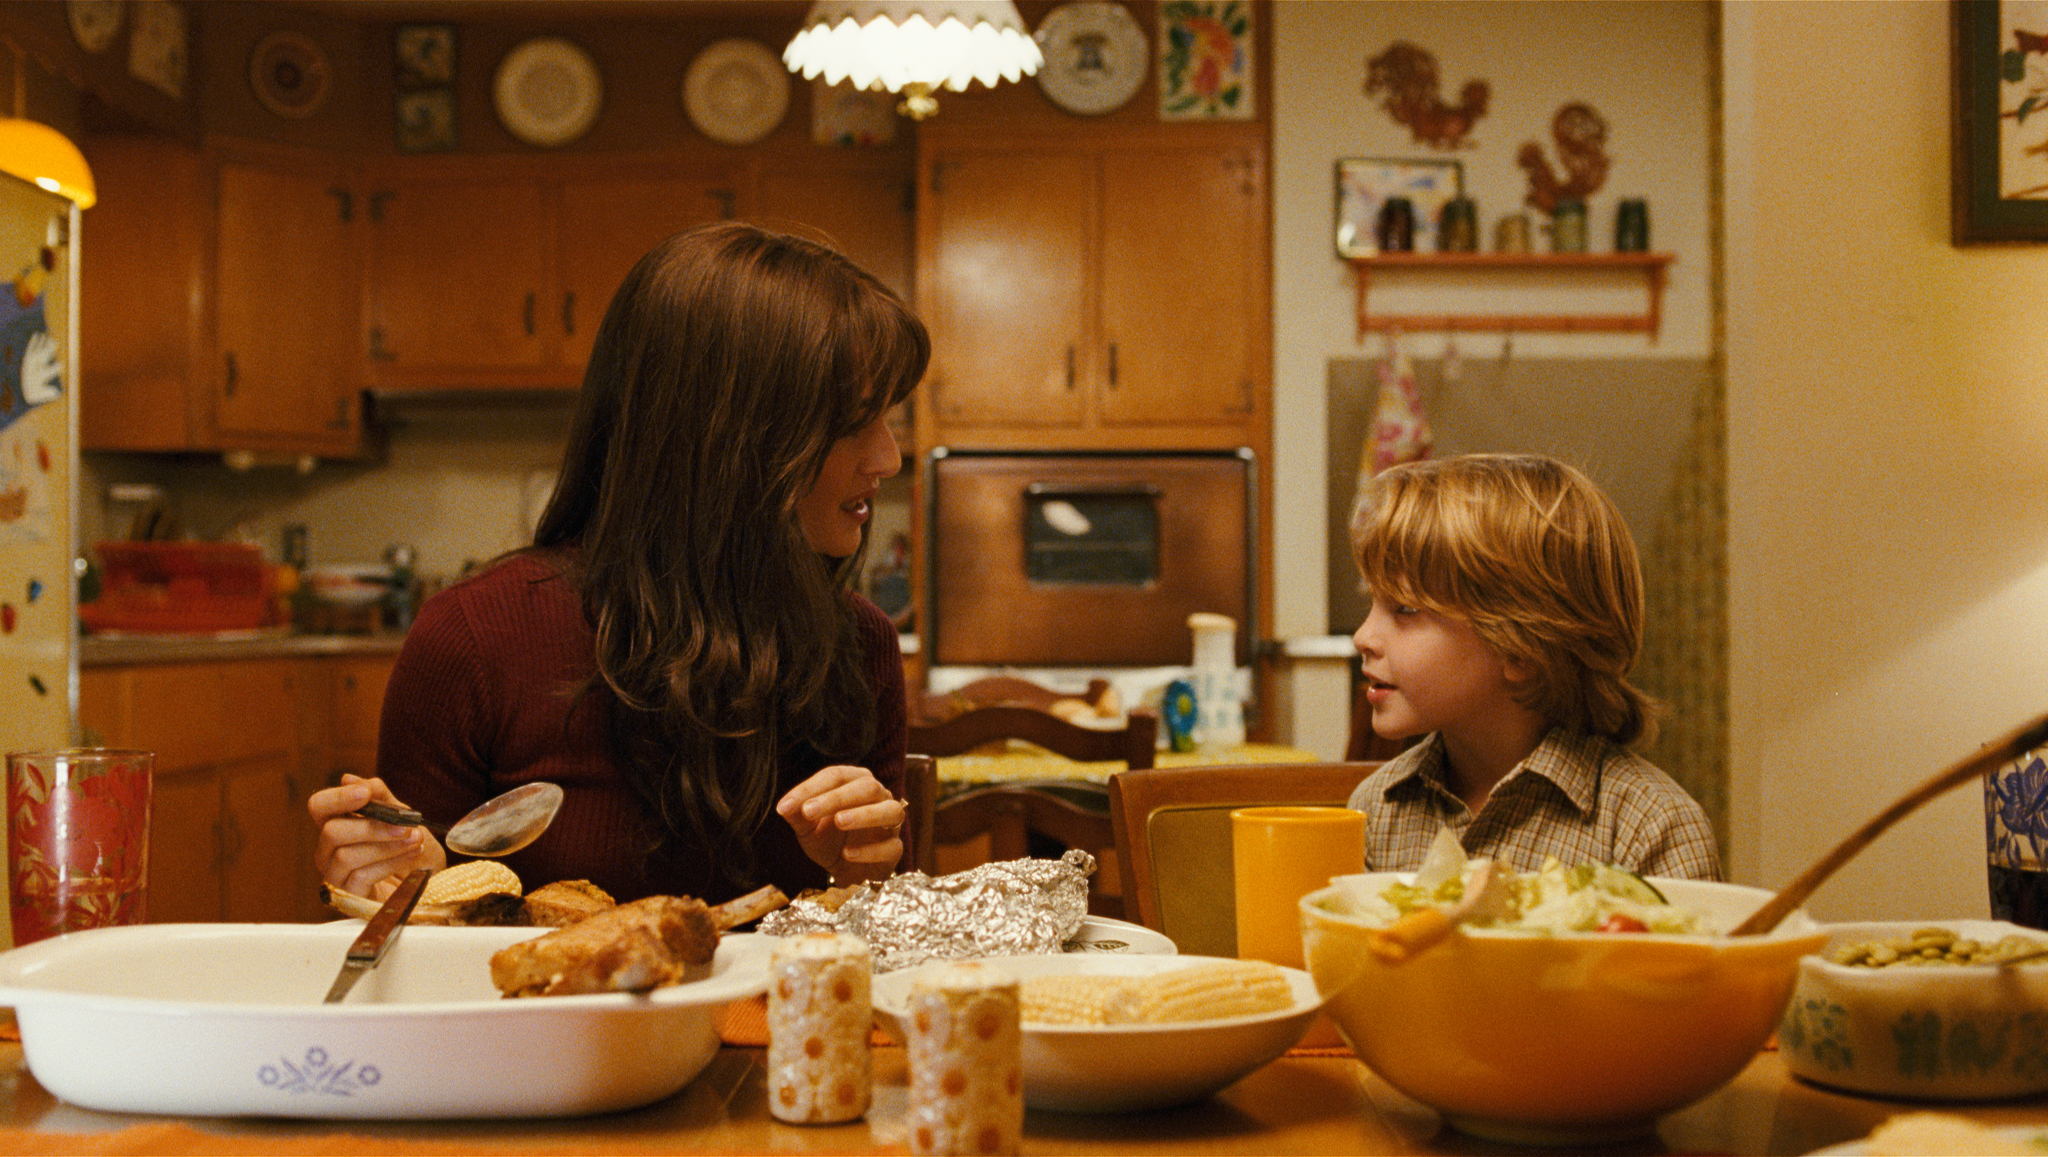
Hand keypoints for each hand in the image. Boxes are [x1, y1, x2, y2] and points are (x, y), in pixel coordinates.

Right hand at [309, 774, 447, 899]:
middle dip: (371, 827)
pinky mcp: (348, 897)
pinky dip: (390, 863)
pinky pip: (360, 877)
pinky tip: (411, 856)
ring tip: (414, 840)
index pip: (319, 807)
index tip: (365, 793)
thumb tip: (348, 779)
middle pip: (331, 832)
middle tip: (405, 826)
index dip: (338, 798)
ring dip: (386, 846)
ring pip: (345, 856)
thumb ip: (380, 798)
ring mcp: (336, 876)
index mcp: (338, 824)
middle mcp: (328, 851)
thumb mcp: (404, 817)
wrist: (433, 879)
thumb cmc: (414, 846)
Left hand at [776, 764, 904, 885]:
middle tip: (809, 811)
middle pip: (866, 787)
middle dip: (836, 797)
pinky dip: (870, 850)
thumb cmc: (829, 840)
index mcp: (855, 783)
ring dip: (864, 815)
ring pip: (890, 810)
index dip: (811, 788)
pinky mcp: (895, 849)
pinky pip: (891, 846)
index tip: (786, 805)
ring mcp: (891, 823)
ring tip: (839, 821)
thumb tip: (784, 807)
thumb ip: (797, 815)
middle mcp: (879, 797)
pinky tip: (848, 853)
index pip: (836, 776)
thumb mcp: (808, 827)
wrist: (844, 871)